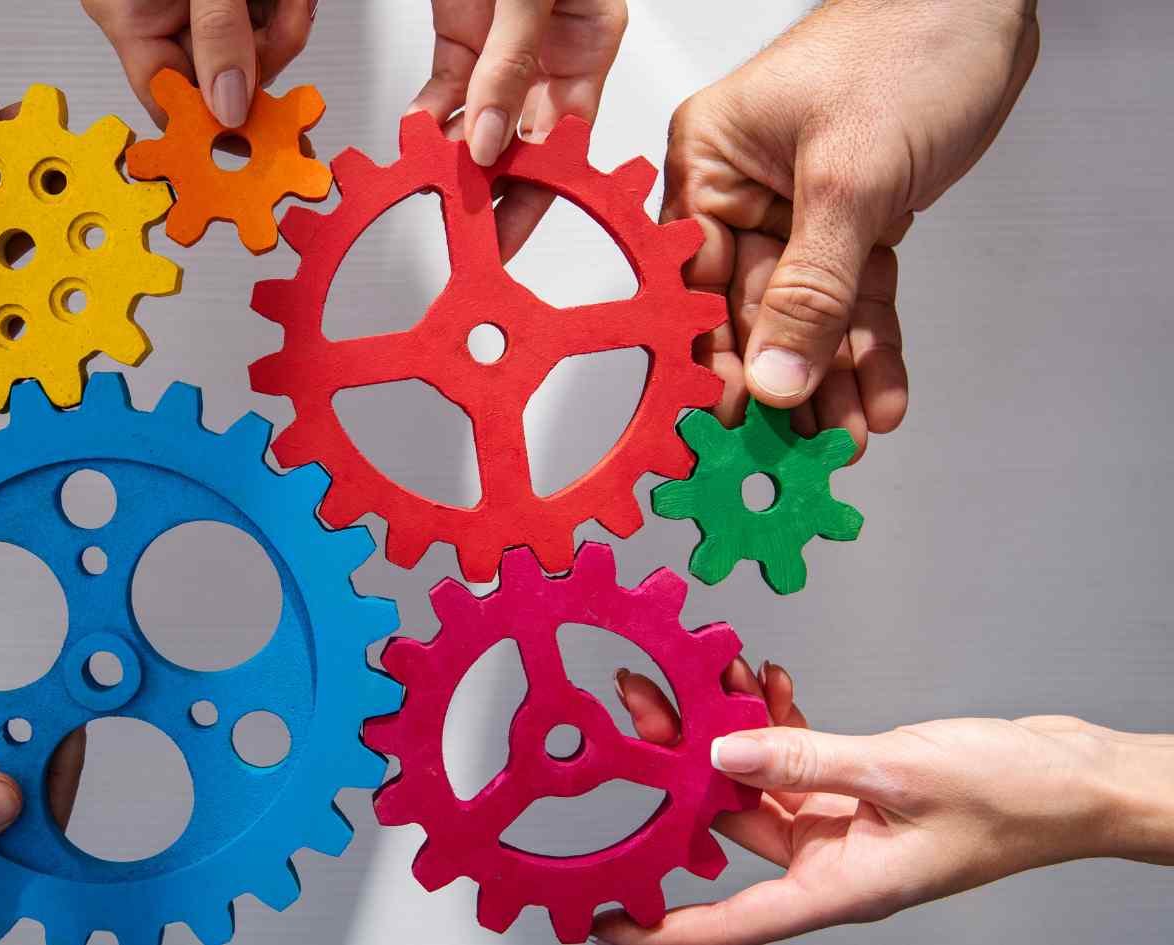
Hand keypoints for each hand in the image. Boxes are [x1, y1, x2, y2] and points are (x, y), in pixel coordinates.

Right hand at [81, 0, 315, 128]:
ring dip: (284, 17)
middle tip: (290, 13)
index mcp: (128, 14)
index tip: (263, 136)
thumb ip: (218, 33)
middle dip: (267, 47)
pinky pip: (264, 12)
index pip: (170, 101)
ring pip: (254, 42)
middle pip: (224, 73)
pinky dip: (286, 1)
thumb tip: (229, 105)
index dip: (215, 123)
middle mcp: (157, 11)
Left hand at [411, 0, 625, 257]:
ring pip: (479, 121)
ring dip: (454, 153)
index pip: (567, 140)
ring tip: (433, 182)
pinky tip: (417, 134)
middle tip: (464, 227)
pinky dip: (429, 113)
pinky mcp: (463, 33)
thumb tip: (490, 137)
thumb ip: (510, 64)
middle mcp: (550, 54)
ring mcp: (502, 47)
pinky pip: (446, 86)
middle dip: (491, 186)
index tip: (509, 235)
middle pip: (521, 142)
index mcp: (589, 44)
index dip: (540, 192)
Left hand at [595, 680, 1173, 943]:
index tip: (604, 922)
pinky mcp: (852, 785)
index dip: (663, 928)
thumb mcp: (900, 774)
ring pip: (751, 776)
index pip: (732, 922)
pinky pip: (790, 752)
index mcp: (839, 886)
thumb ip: (805, 759)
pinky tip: (757, 678)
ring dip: (721, 725)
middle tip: (636, 709)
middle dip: (677, 765)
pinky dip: (770, 715)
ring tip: (688, 670)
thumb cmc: (1014, 801)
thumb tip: (724, 750)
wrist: (1076, 779)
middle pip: (727, 824)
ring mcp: (839, 822)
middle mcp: (829, 859)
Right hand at [664, 0, 1039, 454]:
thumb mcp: (849, 179)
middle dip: (783, 379)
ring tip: (846, 437)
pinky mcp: (855, 217)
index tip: (724, 418)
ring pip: (809, 312)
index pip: (694, 279)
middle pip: (753, 307)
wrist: (986, 5)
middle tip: (792, 446)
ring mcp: (800, 206)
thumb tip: (776, 374)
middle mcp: (746, 187)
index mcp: (711, 161)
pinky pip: (855, 297)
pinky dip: (870, 344)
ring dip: (831, 377)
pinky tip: (879, 393)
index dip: (708, 353)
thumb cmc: (905, 45)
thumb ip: (811, 289)